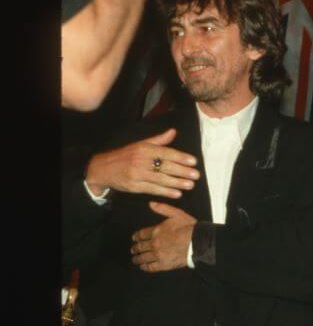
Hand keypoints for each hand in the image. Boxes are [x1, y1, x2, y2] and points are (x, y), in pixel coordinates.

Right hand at [84, 129, 199, 198]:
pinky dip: (166, 192)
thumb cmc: (125, 156)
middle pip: (165, 166)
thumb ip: (159, 140)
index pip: (165, 153)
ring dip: (177, 183)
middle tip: (196, 175)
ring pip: (160, 179)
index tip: (193, 161)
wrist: (102, 169)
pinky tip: (177, 194)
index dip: (180, 157)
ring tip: (190, 185)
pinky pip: (153, 189)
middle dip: (182, 171)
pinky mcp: (134, 186)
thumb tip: (173, 131)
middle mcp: (140, 161)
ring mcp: (137, 174)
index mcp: (143, 149)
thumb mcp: (140, 144)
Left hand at [131, 202, 196, 271]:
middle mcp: (154, 244)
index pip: (141, 234)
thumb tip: (151, 204)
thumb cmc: (189, 228)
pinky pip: (151, 267)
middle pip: (140, 247)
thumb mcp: (176, 214)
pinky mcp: (164, 264)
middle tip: (133, 249)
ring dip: (137, 258)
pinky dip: (145, 267)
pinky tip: (143, 267)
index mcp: (156, 232)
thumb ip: (163, 208)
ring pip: (143, 257)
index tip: (134, 238)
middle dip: (135, 248)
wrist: (197, 243)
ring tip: (135, 259)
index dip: (136, 236)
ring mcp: (158, 255)